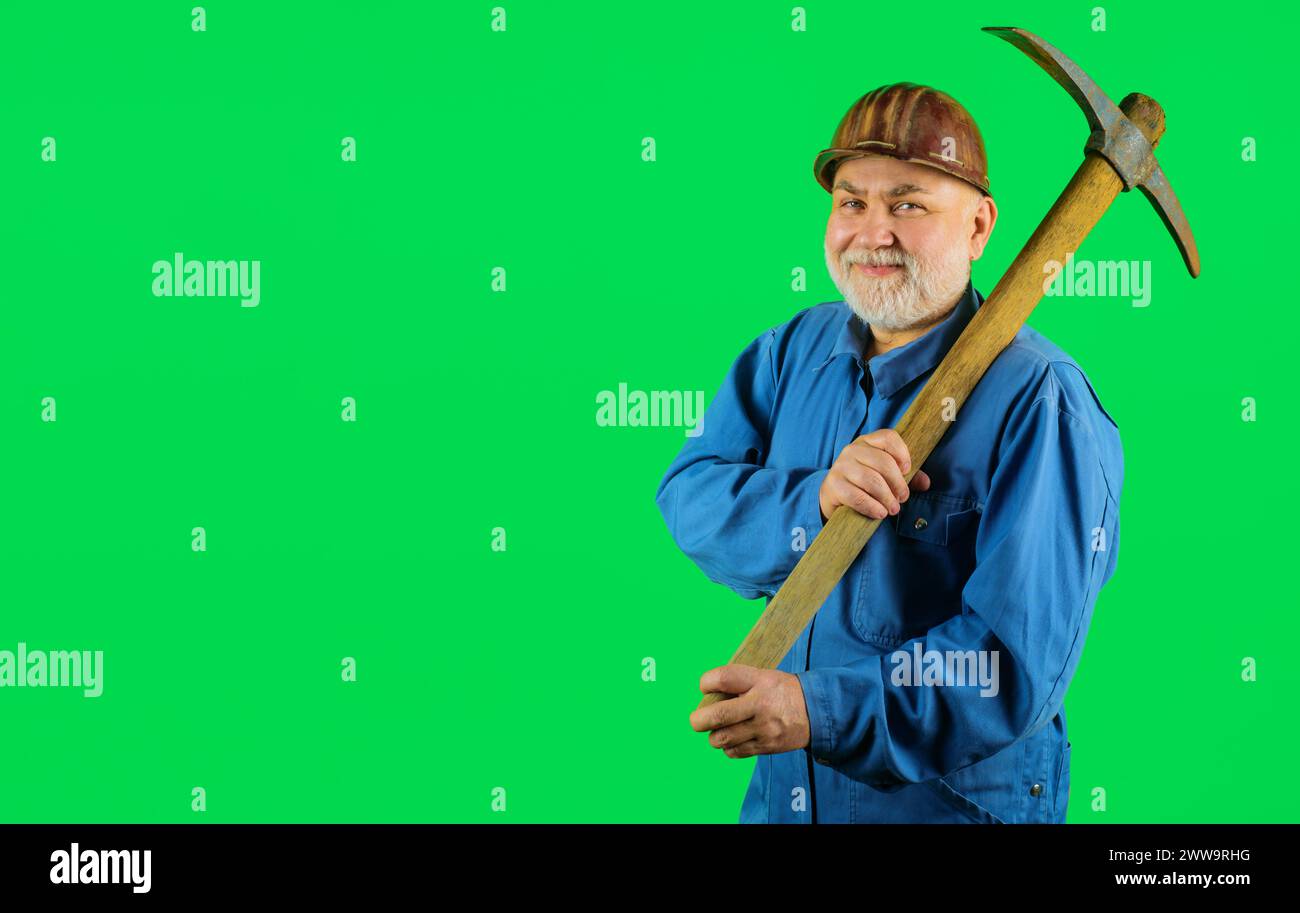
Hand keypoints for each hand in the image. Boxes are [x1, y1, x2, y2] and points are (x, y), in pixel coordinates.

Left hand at [689, 664, 809, 757]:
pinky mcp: (766, 746)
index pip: (723, 678)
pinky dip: (728, 747)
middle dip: (699, 720)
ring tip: (719, 730)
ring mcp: (763, 728)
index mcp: (759, 681)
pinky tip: (734, 739)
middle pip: (718, 716)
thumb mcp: (763, 676)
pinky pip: (735, 752)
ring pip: (723, 739)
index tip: (705, 687)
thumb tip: (706, 697)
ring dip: (714, 736)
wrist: (815, 711)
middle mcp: (760, 704)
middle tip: (697, 721)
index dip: (706, 683)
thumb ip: (737, 683)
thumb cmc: (781, 691)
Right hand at [818, 428, 929, 522]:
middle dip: (898, 483)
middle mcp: (852, 450)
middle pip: (883, 461)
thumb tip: (925, 483)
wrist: (834, 498)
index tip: (907, 470)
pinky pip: (856, 496)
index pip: (888, 437)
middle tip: (903, 498)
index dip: (902, 452)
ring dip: (886, 497)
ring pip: (871, 479)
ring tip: (893, 509)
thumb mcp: (886, 477)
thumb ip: (906, 477)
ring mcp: (840, 466)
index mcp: (867, 442)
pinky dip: (872, 507)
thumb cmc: (864, 485)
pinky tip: (879, 513)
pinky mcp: (833, 485)